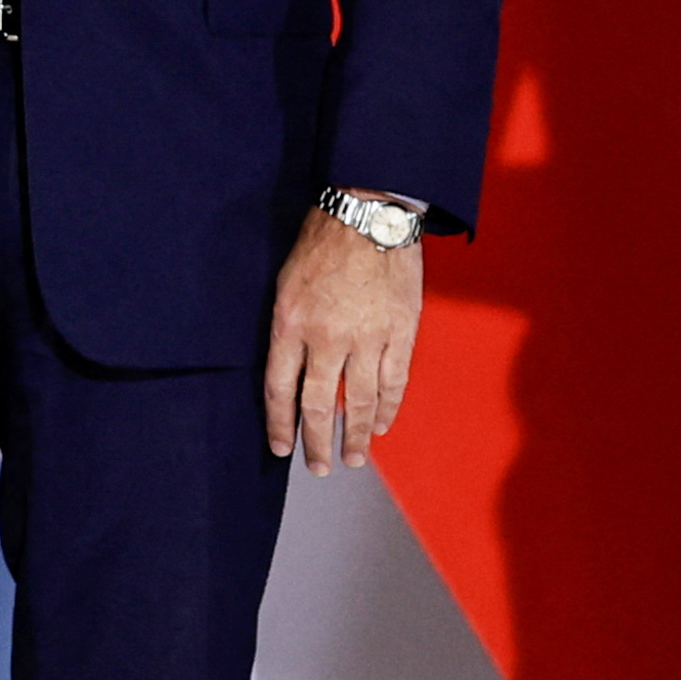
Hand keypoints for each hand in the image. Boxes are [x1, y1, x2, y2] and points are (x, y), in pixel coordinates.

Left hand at [261, 211, 419, 477]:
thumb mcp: (285, 284)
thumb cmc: (321, 243)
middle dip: (317, 442)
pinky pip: (394, 381)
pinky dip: (388, 407)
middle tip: (319, 467)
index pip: (279, 389)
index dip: (280, 423)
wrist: (368, 212)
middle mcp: (327, 337)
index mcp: (290, 324)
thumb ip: (287, 329)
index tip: (281, 447)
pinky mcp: (401, 332)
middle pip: (319, 405)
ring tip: (351, 458)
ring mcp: (367, 337)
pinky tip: (380, 425)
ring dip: (355, 435)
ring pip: (360, 401)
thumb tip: (291, 372)